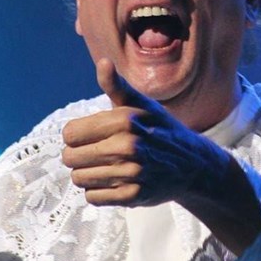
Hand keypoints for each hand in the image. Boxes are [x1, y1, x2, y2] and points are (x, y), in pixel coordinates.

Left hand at [61, 59, 260, 253]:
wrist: (191, 163)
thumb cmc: (159, 128)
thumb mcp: (140, 103)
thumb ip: (116, 85)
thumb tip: (103, 63)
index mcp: (124, 120)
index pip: (69, 134)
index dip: (76, 134)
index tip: (90, 134)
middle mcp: (127, 147)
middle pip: (70, 157)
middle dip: (79, 154)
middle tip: (98, 151)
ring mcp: (130, 173)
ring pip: (79, 179)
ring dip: (88, 173)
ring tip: (106, 165)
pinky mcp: (132, 196)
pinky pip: (92, 197)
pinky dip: (99, 190)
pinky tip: (114, 179)